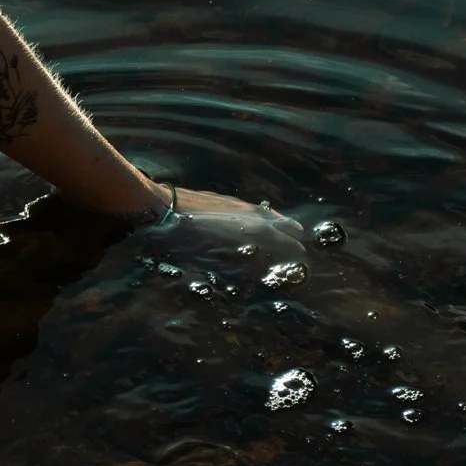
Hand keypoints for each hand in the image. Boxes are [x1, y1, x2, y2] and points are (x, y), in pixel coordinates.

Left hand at [155, 183, 303, 254]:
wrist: (163, 206)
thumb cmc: (185, 236)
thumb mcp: (212, 255)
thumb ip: (237, 261)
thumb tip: (255, 267)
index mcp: (251, 229)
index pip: (281, 241)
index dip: (292, 251)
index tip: (301, 258)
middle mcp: (249, 214)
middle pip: (279, 224)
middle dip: (291, 233)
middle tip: (301, 240)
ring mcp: (237, 204)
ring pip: (266, 213)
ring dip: (278, 221)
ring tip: (288, 227)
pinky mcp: (224, 198)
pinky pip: (252, 207)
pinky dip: (262, 213)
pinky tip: (258, 216)